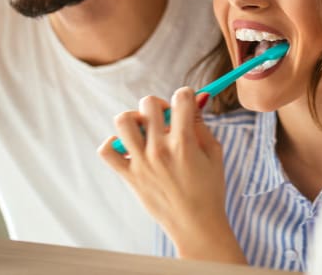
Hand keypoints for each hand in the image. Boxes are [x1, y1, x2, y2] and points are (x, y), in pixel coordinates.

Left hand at [99, 88, 245, 263]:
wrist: (196, 226)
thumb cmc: (209, 190)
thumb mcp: (214, 153)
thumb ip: (202, 124)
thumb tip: (195, 99)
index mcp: (184, 142)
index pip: (181, 97)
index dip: (187, 95)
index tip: (187, 103)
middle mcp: (159, 149)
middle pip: (149, 103)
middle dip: (160, 105)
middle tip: (166, 119)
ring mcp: (141, 162)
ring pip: (123, 121)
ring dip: (134, 118)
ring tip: (145, 130)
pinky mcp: (129, 176)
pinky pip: (107, 151)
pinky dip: (113, 143)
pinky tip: (128, 146)